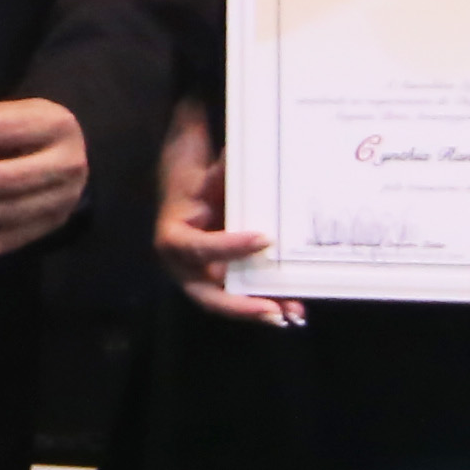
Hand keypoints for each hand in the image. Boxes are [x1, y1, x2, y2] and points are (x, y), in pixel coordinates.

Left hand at [0, 96, 87, 263]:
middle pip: (13, 177)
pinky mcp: (54, 223)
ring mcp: (63, 198)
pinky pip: (18, 239)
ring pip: (13, 211)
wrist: (69, 155)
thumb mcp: (17, 112)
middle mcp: (67, 164)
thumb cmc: (31, 130)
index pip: (11, 130)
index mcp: (56, 126)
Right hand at [153, 103, 299, 327]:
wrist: (188, 191)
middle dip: (242, 306)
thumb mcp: (199, 169)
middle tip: (273, 310)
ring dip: (261, 310)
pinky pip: (243, 297)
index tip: (264, 239)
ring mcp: (204, 278)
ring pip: (230, 302)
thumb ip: (217, 167)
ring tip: (294, 314)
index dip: (228, 247)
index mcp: (174, 237)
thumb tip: (237, 155)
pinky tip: (295, 310)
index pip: (198, 248)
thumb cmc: (193, 178)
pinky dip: (267, 303)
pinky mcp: (224, 280)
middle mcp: (185, 266)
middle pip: (208, 295)